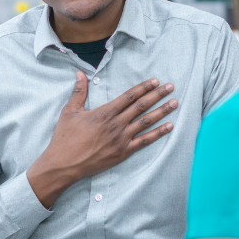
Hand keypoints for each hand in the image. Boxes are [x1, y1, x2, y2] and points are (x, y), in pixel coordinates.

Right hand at [27, 72, 176, 206]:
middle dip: (157, 95)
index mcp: (104, 113)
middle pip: (141, 106)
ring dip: (162, 111)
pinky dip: (158, 133)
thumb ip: (78, 92)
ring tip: (174, 103)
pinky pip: (144, 142)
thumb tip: (80, 73)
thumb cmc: (65, 138)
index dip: (143, 87)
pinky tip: (169, 127)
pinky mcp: (123, 153)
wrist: (64, 164)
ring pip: (146, 122)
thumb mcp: (69, 112)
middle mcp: (116, 124)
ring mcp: (121, 139)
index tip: (155, 81)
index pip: (129, 96)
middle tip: (170, 87)